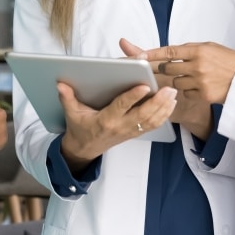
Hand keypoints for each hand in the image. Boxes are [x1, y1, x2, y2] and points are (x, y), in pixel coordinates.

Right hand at [57, 81, 176, 170]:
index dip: (133, 96)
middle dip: (158, 102)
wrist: (85, 149)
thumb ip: (67, 98)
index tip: (145, 85)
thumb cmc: (80, 128)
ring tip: (173, 93)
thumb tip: (60, 84)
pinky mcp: (135, 133)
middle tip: (168, 88)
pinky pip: (153, 125)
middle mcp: (120, 127)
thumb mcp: (71, 113)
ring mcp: (130, 131)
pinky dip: (164, 115)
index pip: (121, 107)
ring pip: (152, 121)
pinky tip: (171, 104)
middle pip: (143, 115)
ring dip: (165, 108)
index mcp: (105, 120)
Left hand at [136, 41, 234, 105]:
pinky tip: (200, 87)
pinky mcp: (203, 95)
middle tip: (168, 68)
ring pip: (175, 82)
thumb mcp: (211, 48)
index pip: (169, 51)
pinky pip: (186, 93)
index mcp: (199, 50)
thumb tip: (171, 52)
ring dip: (179, 80)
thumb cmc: (229, 61)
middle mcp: (197, 65)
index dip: (152, 53)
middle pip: (168, 68)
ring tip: (193, 77)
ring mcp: (200, 81)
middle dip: (165, 69)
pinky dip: (189, 91)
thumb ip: (191, 49)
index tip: (139, 55)